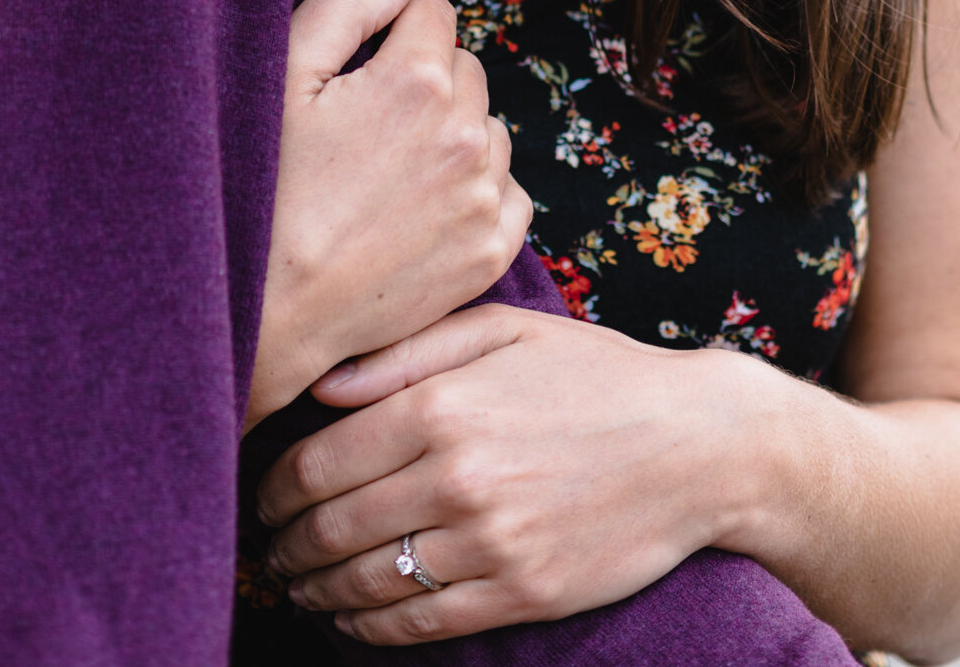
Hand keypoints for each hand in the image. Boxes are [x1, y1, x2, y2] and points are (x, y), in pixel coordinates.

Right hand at [246, 0, 528, 429]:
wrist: (275, 311)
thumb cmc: (267, 189)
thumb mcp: (284, 78)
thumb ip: (344, 6)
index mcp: (417, 81)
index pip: (433, 9)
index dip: (394, 25)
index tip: (364, 59)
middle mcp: (465, 134)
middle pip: (464, 67)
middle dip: (426, 76)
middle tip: (370, 119)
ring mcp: (483, 198)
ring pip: (489, 127)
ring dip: (455, 132)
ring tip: (393, 166)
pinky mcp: (490, 252)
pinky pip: (510, 192)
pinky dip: (479, 189)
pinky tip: (426, 205)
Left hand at [258, 301, 752, 640]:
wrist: (696, 445)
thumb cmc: (592, 374)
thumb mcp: (499, 330)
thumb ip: (403, 353)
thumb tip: (319, 386)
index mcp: (440, 405)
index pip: (319, 459)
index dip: (275, 487)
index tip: (262, 495)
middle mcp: (457, 476)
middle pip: (332, 525)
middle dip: (286, 543)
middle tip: (269, 548)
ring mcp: (491, 542)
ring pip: (368, 582)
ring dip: (317, 590)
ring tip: (298, 586)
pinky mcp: (522, 593)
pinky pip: (422, 626)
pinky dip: (370, 630)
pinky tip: (351, 620)